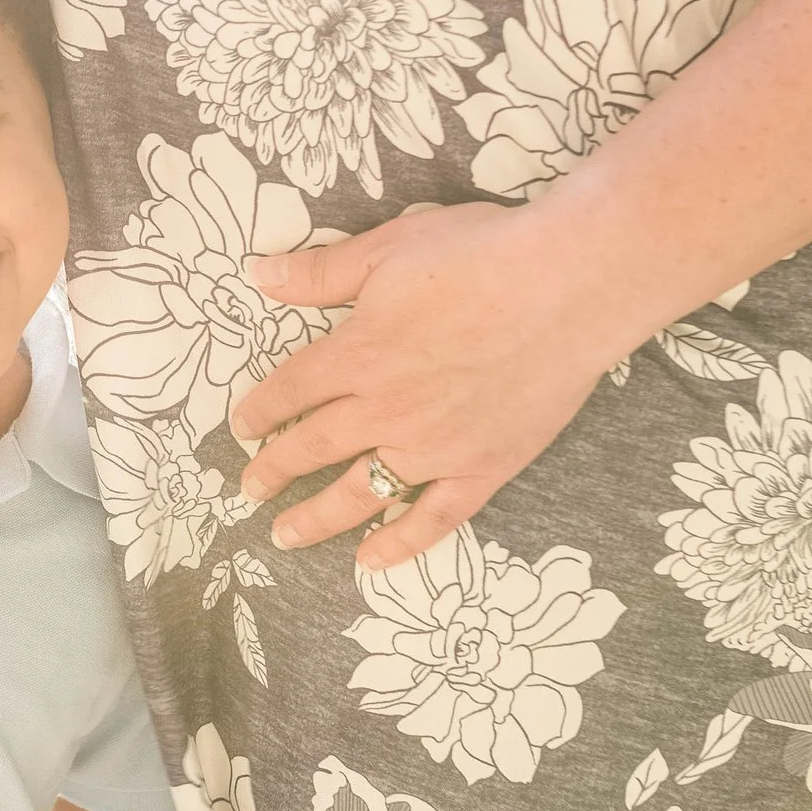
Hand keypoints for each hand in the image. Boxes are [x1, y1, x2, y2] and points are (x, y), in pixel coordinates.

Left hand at [229, 201, 637, 570]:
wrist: (570, 287)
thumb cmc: (481, 256)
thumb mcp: (388, 249)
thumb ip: (322, 273)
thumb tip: (258, 274)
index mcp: (356, 355)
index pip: (290, 391)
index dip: (260, 411)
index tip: (241, 428)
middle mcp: (384, 410)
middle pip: (313, 447)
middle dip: (274, 471)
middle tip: (248, 491)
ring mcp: (433, 446)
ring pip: (360, 492)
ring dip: (316, 517)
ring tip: (285, 536)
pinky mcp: (484, 467)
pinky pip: (433, 517)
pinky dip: (400, 543)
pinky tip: (371, 561)